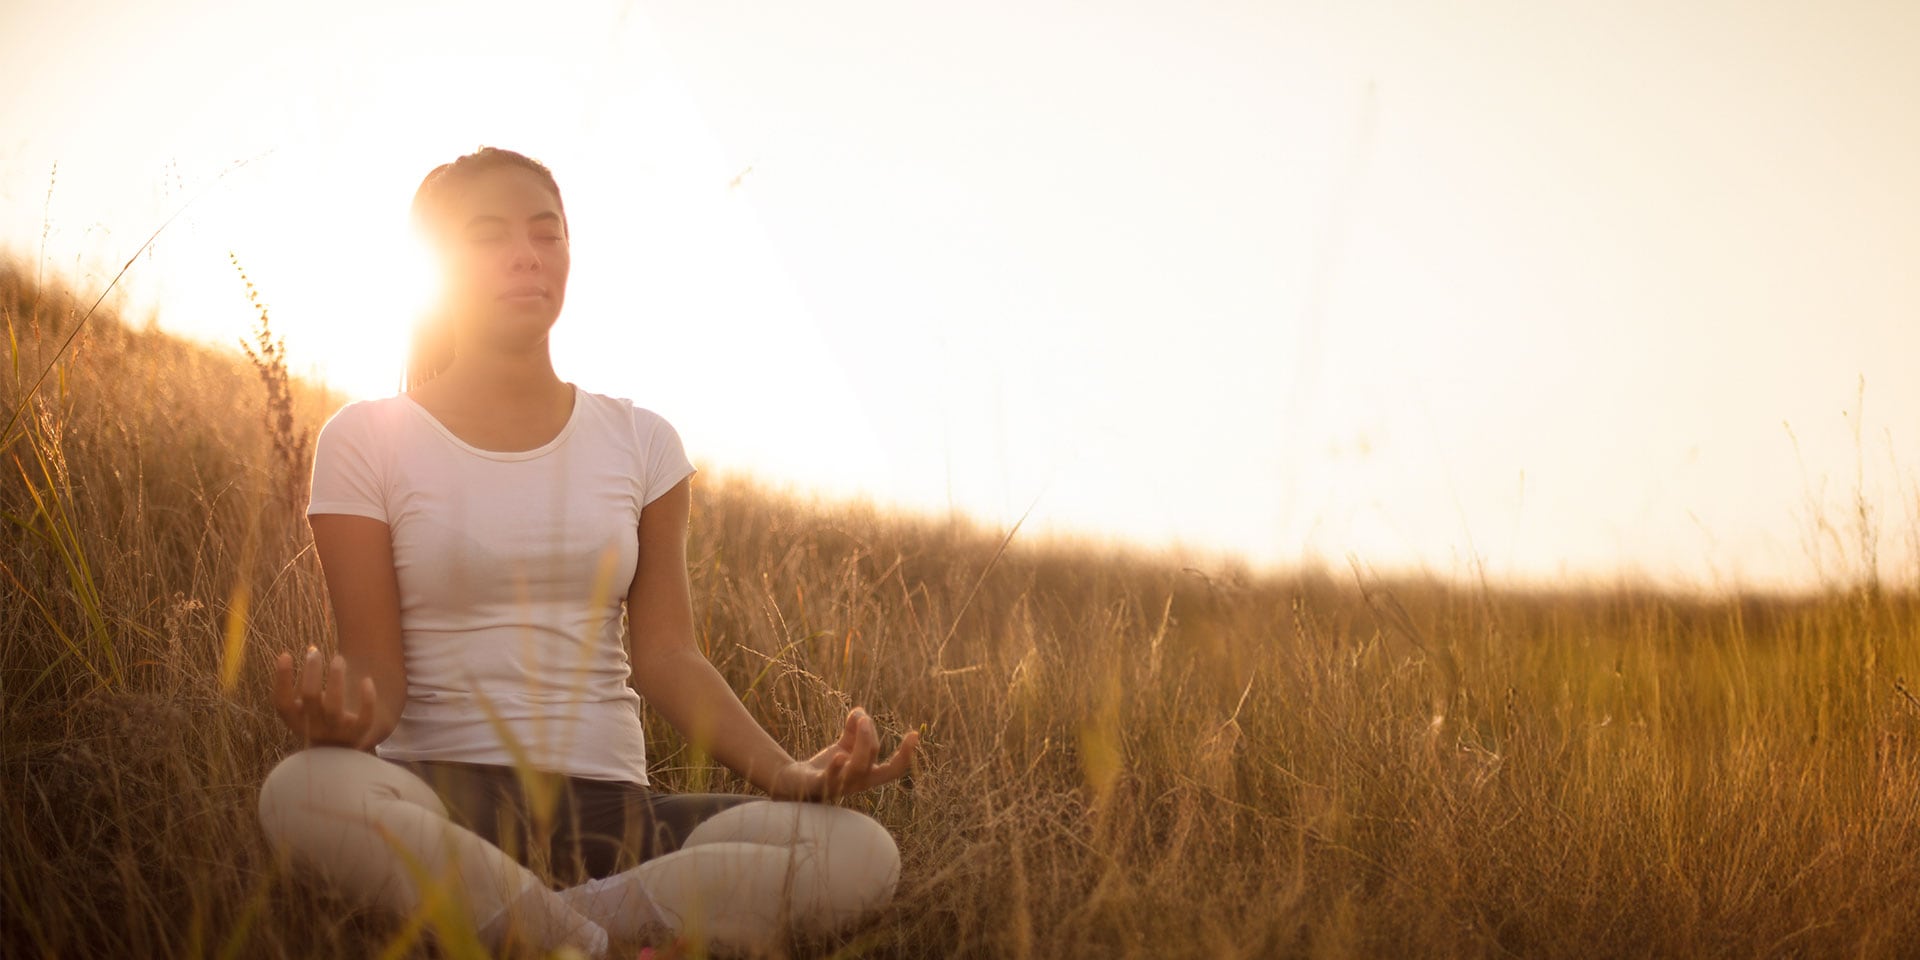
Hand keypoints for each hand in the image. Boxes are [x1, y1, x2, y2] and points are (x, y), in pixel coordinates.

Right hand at [271, 646, 380, 749]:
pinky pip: (365, 719)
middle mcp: (313, 728)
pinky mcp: (358, 734)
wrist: (339, 750)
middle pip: (310, 697)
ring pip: (334, 707)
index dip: (281, 679)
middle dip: (312, 671)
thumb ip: (304, 684)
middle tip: (315, 652)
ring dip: (336, 679)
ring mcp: (336, 732)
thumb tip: (311, 650)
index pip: (281, 703)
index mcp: (295, 721)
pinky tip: (366, 680)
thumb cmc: (318, 720)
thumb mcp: (304, 708)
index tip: (286, 654)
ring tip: (339, 658)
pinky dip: (367, 699)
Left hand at [767, 707, 918, 802]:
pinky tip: (839, 756)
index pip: (893, 769)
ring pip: (857, 768)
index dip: (906, 755)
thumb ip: (854, 730)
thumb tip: (860, 712)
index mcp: (867, 775)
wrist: (794, 783)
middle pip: (871, 758)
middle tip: (863, 718)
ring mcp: (839, 785)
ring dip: (862, 744)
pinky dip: (836, 768)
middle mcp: (856, 783)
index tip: (914, 734)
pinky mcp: (819, 785)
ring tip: (860, 722)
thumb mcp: (844, 746)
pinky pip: (830, 779)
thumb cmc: (824, 766)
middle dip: (870, 735)